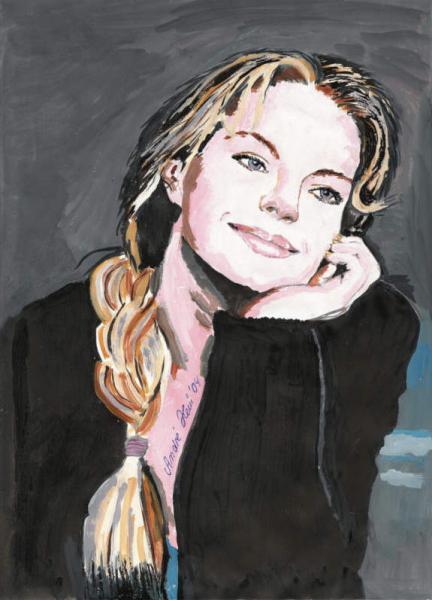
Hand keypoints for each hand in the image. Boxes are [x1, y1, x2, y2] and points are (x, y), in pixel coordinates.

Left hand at [240, 236, 380, 320]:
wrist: (261, 317)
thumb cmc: (274, 300)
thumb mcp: (301, 282)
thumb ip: (318, 274)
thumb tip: (331, 258)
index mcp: (336, 294)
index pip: (364, 271)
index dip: (355, 251)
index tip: (335, 242)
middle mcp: (343, 300)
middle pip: (373, 270)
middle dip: (361, 248)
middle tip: (339, 241)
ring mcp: (342, 301)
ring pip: (371, 271)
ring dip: (357, 251)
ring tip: (335, 247)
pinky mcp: (335, 300)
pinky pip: (358, 273)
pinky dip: (348, 258)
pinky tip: (330, 255)